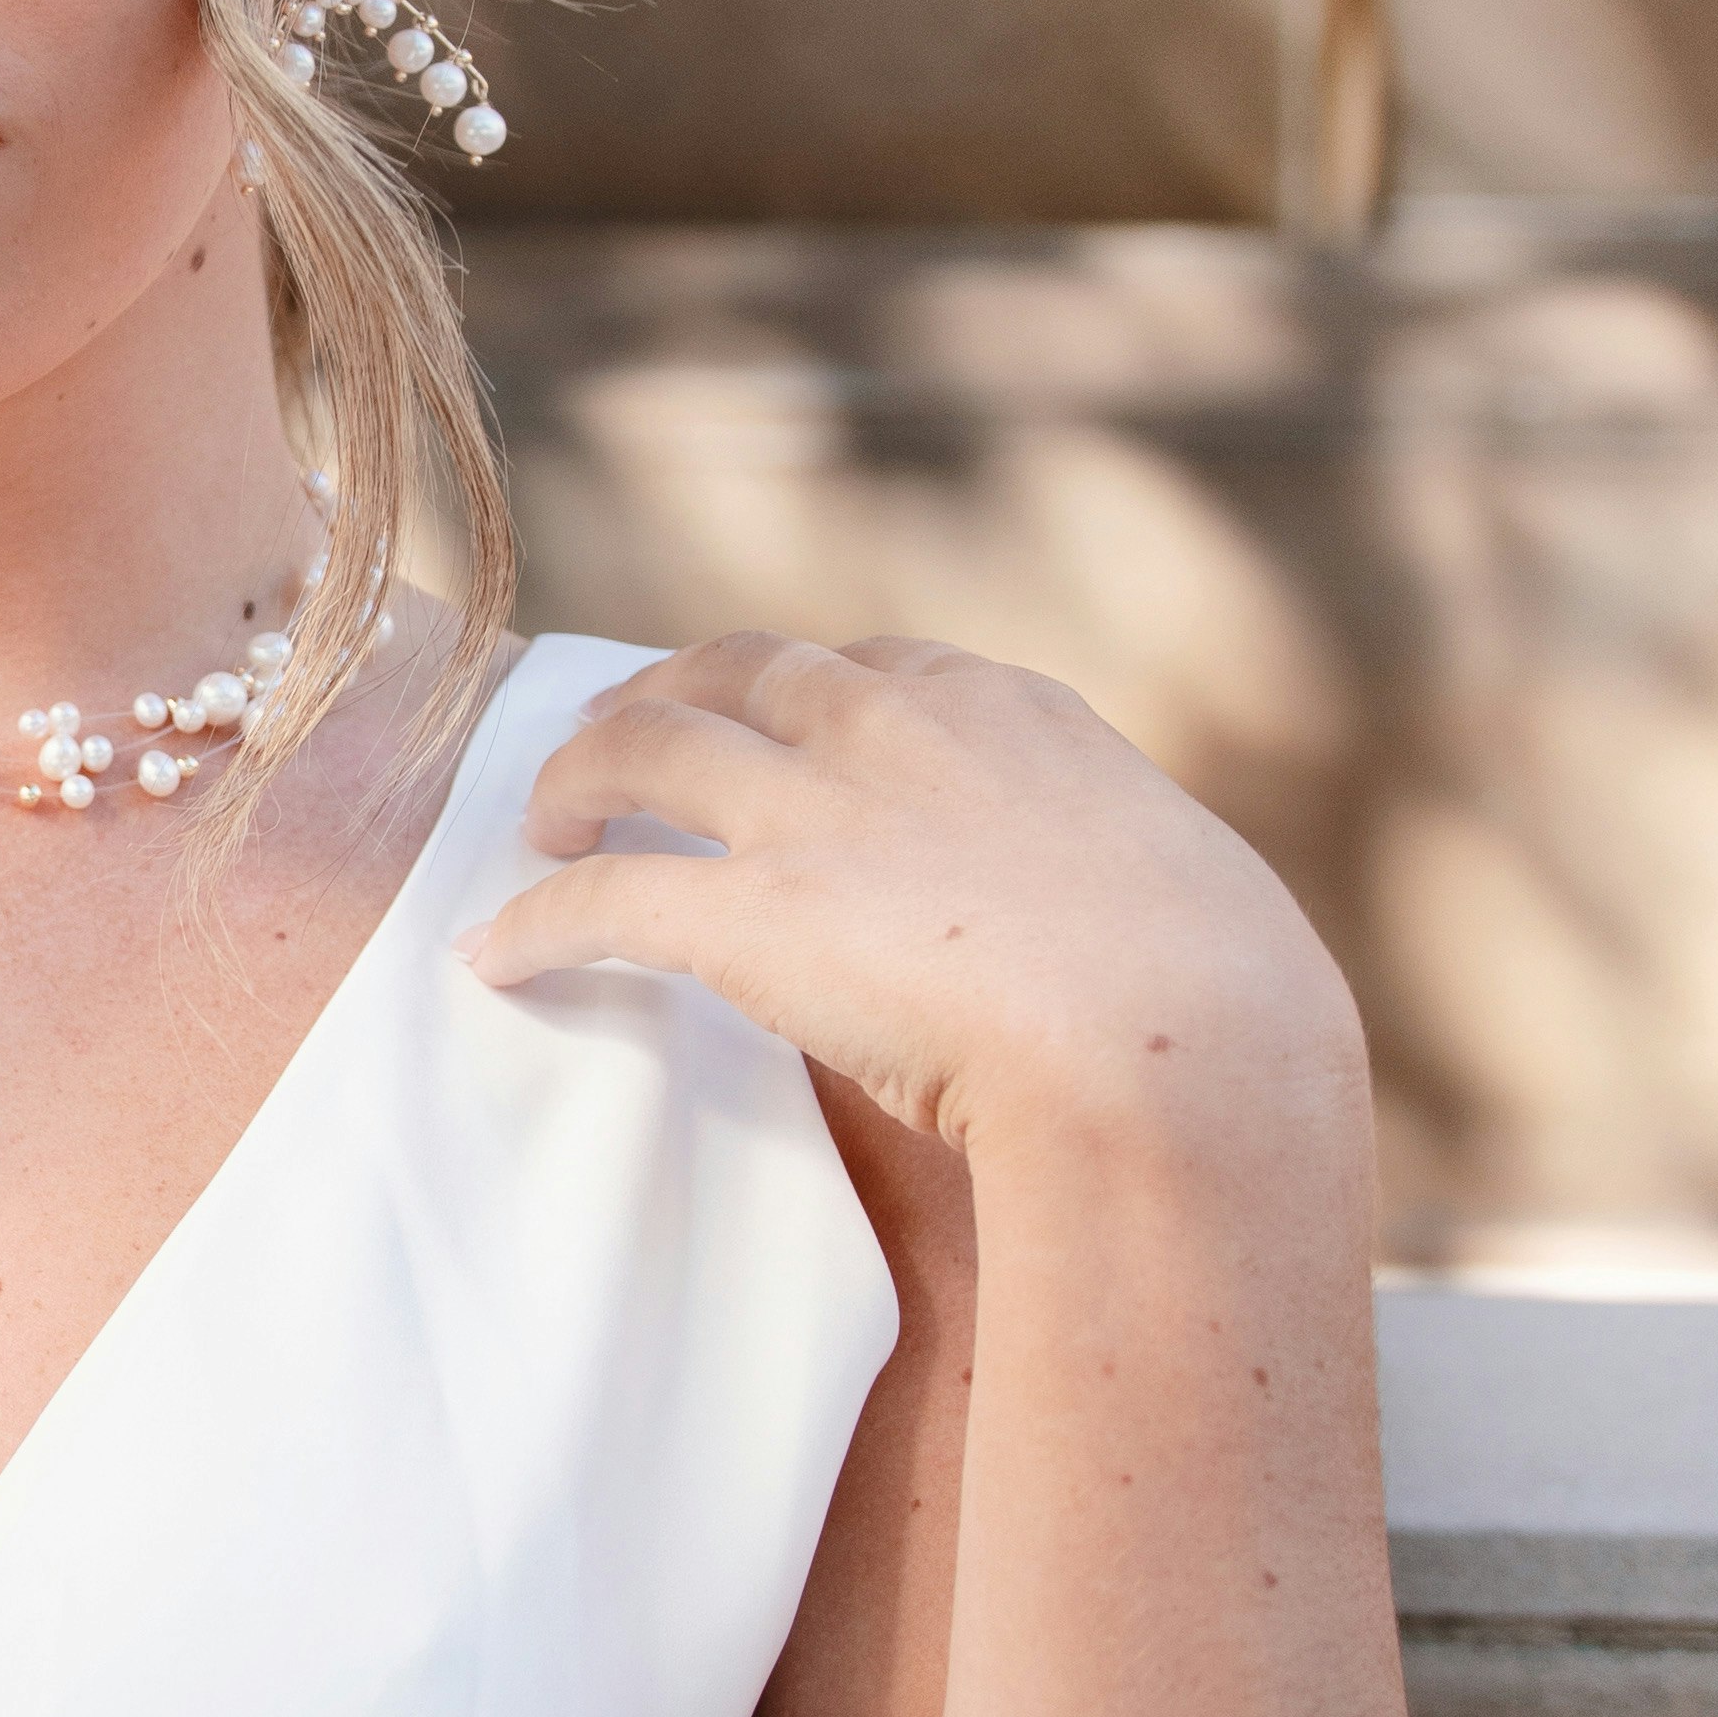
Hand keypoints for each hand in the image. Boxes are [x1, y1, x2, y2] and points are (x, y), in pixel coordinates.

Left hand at [462, 632, 1363, 1168]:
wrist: (1178, 1049)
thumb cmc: (1220, 1005)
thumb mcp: (1182, 899)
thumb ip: (1115, 888)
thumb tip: (1137, 939)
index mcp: (1004, 714)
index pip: (871, 667)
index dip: (797, 691)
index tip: (765, 717)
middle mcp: (893, 730)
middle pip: (736, 674)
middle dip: (666, 696)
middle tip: (616, 739)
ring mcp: (812, 811)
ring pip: (644, 747)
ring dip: (578, 774)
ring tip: (542, 818)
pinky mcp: (744, 910)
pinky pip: (601, 898)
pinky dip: (537, 921)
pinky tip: (497, 954)